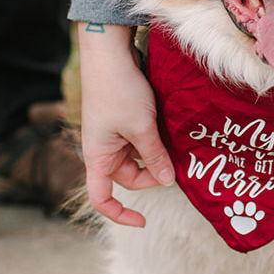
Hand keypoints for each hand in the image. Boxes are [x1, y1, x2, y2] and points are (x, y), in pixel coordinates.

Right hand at [76, 23, 174, 228]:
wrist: (109, 52)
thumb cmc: (120, 90)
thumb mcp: (141, 128)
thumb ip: (155, 157)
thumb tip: (167, 182)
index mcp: (97, 157)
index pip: (101, 198)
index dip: (120, 214)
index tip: (143, 221)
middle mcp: (102, 149)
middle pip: (129, 177)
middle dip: (152, 174)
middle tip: (176, 165)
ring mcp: (112, 134)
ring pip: (138, 157)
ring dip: (156, 154)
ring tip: (175, 143)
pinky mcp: (122, 119)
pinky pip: (140, 139)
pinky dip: (155, 139)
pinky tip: (170, 130)